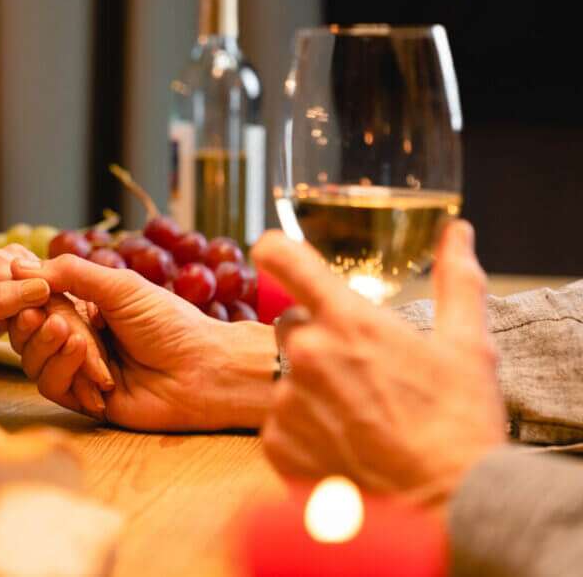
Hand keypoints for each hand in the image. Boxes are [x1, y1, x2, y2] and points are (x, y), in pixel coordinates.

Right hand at [11, 255, 277, 430]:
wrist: (203, 371)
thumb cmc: (171, 324)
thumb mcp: (120, 287)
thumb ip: (70, 273)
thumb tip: (19, 265)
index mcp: (88, 306)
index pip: (39, 301)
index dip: (28, 299)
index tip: (18, 290)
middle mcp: (80, 337)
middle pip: (30, 333)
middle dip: (37, 326)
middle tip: (48, 320)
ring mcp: (81, 370)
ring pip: (35, 362)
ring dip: (52, 350)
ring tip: (77, 340)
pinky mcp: (85, 400)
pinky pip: (53, 388)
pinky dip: (68, 375)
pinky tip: (98, 374)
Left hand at [252, 221, 506, 506]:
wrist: (444, 506)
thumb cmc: (459, 423)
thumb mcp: (467, 345)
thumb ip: (456, 280)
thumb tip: (458, 232)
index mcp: (347, 321)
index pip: (285, 258)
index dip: (276, 250)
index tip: (271, 251)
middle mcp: (307, 354)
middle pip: (292, 327)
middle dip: (319, 341)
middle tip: (362, 374)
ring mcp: (286, 402)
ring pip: (287, 380)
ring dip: (313, 392)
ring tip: (360, 421)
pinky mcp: (276, 444)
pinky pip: (280, 425)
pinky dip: (304, 433)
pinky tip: (342, 447)